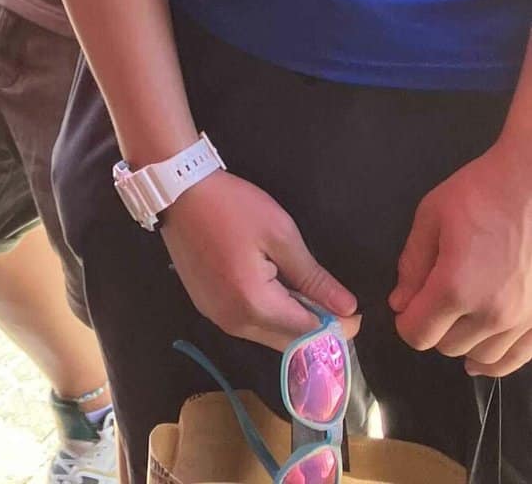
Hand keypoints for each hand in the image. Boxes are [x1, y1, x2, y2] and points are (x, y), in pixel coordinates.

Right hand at [159, 170, 359, 353]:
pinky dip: (268, 314)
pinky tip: (274, 288)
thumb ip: (313, 277)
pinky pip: (248, 323)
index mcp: (255, 305)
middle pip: (287, 342)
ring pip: (267, 335)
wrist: (177, 189)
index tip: (354, 312)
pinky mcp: (206, 306)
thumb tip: (347, 308)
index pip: (308, 333)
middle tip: (332, 301)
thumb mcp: (279, 234)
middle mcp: (235, 322)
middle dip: (315, 328)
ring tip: (303, 291)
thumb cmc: (231, 206)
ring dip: (291, 321)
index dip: (337, 327)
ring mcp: (217, 317)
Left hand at [391, 139, 531, 375]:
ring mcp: (521, 321)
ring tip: (458, 316)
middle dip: (432, 327)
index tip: (406, 307)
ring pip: (479, 356)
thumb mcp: (431, 217)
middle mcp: (491, 314)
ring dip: (462, 341)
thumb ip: (412, 265)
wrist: (530, 186)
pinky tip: (480, 356)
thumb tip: (400, 303)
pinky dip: (495, 362)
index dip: (405, 322)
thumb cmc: (480, 195)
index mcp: (456, 287)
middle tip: (432, 301)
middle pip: (447, 347)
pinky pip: (515, 360)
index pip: (418, 333)